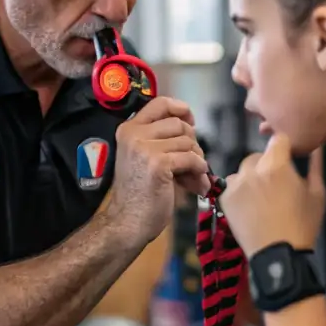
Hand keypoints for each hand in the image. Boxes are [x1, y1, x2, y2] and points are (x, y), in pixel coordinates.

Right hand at [107, 97, 210, 246]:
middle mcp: (134, 133)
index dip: (181, 109)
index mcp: (128, 129)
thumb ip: (162, 140)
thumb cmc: (138, 194)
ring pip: (187, 141)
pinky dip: (199, 170)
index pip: (160, 103)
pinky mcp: (157, 163)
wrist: (126, 222)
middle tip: (194, 164)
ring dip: (198, 160)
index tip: (191, 122)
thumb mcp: (145, 158)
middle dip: (193, 143)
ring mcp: (145, 147)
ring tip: (195, 179)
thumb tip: (193, 128)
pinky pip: (191, 158)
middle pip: (179, 124)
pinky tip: (198, 184)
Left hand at [220, 135, 325, 257]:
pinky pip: (232, 186)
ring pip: (244, 170)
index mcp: (277, 164)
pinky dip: (240, 191)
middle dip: (268, 164)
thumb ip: (316, 166)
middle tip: (277, 184)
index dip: (286, 148)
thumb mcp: (317, 194)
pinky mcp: (225, 199)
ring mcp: (236, 184)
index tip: (290, 159)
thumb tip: (317, 147)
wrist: (278, 255)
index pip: (279, 139)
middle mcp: (252, 169)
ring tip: (262, 197)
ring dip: (252, 177)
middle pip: (259, 155)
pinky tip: (251, 206)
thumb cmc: (303, 224)